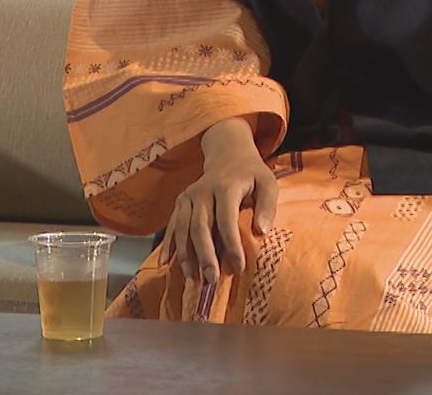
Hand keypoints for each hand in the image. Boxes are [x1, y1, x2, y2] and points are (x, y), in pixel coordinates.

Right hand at [167, 118, 277, 283]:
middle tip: (212, 279)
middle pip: (200, 227)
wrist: (228, 153)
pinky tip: (164, 263)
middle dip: (205, 255)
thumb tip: (262, 232)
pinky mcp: (180, 201)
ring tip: (193, 277)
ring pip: (182, 228)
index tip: (239, 267)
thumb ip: (267, 206)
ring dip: (185, 254)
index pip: (226, 220)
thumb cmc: (251, 174)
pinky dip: (168, 244)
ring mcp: (188, 196)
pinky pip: (171, 225)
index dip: (232, 245)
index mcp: (225, 187)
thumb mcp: (267, 183)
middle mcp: (202, 191)